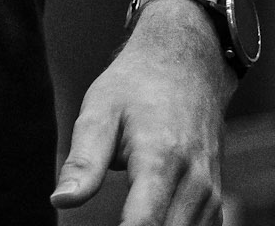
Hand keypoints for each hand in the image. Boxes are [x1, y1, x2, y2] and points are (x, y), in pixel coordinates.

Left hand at [51, 0, 235, 223]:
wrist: (186, 64)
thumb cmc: (136, 86)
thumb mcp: (101, 110)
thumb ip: (83, 162)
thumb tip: (60, 201)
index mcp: (161, 160)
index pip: (143, 225)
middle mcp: (195, 183)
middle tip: (108, 219)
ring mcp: (210, 196)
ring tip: (122, 217)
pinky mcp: (214, 203)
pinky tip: (146, 220)